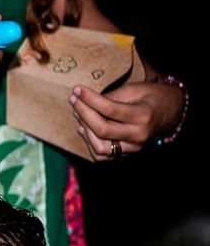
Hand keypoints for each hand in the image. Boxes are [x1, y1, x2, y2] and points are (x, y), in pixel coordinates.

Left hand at [70, 80, 184, 160]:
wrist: (171, 111)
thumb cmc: (152, 97)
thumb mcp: (134, 89)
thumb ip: (111, 96)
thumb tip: (85, 102)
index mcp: (143, 116)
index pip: (109, 110)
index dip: (89, 99)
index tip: (77, 90)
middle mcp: (139, 135)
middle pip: (102, 130)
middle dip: (83, 113)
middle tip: (74, 99)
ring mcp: (133, 147)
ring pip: (100, 147)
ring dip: (85, 130)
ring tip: (78, 113)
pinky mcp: (127, 153)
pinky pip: (103, 155)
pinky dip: (90, 143)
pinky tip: (84, 128)